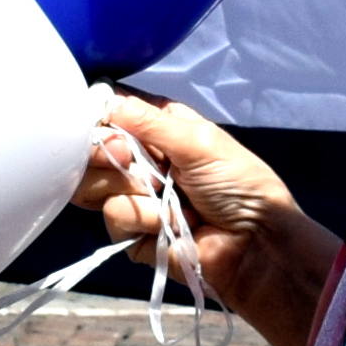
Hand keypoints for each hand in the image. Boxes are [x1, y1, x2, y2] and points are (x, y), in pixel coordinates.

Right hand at [78, 95, 340, 345]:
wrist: (255, 245)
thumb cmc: (237, 183)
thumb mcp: (199, 141)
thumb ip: (149, 121)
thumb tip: (105, 100)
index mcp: (159, 131)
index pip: (110, 117)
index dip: (100, 120)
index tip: (107, 125)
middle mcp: (141, 161)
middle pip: (90, 151)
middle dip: (105, 153)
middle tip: (127, 157)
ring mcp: (134, 198)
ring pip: (92, 186)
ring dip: (129, 189)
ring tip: (161, 195)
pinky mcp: (131, 234)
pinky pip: (114, 218)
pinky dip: (142, 219)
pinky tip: (171, 225)